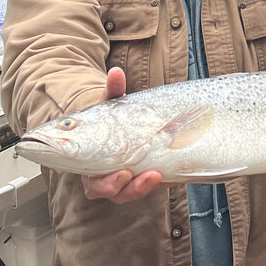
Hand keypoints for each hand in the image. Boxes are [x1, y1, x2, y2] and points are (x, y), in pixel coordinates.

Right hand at [81, 66, 163, 201]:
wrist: (121, 123)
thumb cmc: (110, 118)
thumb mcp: (111, 104)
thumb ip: (113, 90)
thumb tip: (116, 73)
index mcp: (91, 164)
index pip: (94, 183)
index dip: (107, 183)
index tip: (124, 172)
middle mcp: (106, 176)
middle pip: (114, 192)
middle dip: (130, 187)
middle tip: (144, 175)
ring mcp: (125, 180)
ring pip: (131, 192)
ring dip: (143, 187)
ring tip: (157, 175)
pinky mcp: (142, 179)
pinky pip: (150, 186)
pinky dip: (162, 182)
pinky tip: (174, 174)